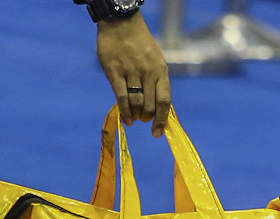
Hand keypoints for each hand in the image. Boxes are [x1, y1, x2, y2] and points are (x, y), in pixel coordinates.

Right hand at [96, 13, 170, 136]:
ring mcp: (131, 72)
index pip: (164, 100)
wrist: (121, 23)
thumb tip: (154, 106)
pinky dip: (125, 112)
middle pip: (150, 105)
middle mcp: (148, 72)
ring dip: (135, 115)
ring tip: (133, 118)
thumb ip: (155, 81)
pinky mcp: (115, 72)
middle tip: (142, 119)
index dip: (161, 119)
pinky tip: (126, 120)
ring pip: (136, 103)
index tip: (157, 133)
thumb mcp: (154, 60)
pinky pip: (122, 97)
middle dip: (146, 117)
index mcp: (161, 70)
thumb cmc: (139, 44)